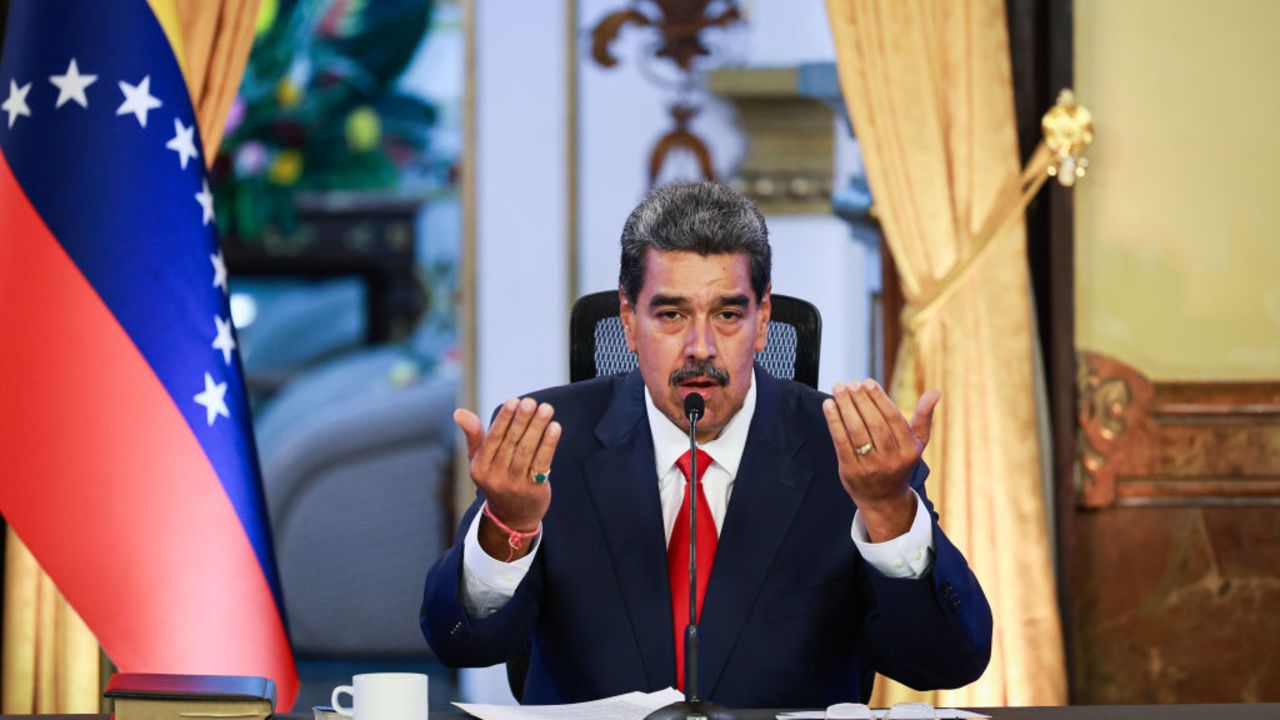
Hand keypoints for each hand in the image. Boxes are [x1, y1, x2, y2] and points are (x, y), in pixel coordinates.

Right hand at [454, 397, 560, 559]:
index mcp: (479, 468)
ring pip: (527, 451)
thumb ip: (474, 436)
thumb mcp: (480, 461)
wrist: (513, 516)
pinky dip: (549, 443)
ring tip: (546, 409)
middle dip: (522, 420)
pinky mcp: (534, 490)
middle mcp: (495, 477)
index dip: (504, 418)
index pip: (493, 438)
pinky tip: (555, 427)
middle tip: (532, 402)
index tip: (514, 400)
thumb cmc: (497, 479)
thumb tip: (459, 412)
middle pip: (511, 443)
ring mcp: (514, 485)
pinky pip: (542, 462)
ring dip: (537, 428)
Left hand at [821, 380, 939, 541]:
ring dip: (845, 407)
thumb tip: (935, 391)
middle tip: (851, 383)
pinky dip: (834, 422)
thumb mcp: (916, 443)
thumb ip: (923, 417)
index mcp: (909, 450)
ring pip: (856, 432)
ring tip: (838, 388)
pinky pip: (841, 442)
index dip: (879, 399)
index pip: (893, 419)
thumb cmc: (899, 461)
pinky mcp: (851, 471)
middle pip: (874, 424)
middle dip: (861, 401)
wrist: (883, 498)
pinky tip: (828, 405)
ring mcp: (870, 467)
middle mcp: (891, 459)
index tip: (867, 382)